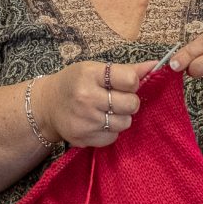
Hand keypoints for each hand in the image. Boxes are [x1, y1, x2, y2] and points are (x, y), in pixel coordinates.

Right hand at [33, 59, 153, 147]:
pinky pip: (113, 137)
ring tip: (107, 111)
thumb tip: (156, 66)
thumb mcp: (95, 69)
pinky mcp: (84, 138)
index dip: (132, 83)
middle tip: (117, 99)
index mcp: (90, 74)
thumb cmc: (74, 83)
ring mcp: (85, 120)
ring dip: (120, 117)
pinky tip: (98, 122)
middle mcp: (86, 97)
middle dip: (129, 102)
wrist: (46, 105)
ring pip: (124, 123)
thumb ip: (126, 70)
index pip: (130, 80)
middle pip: (131, 104)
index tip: (124, 84)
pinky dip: (110, 131)